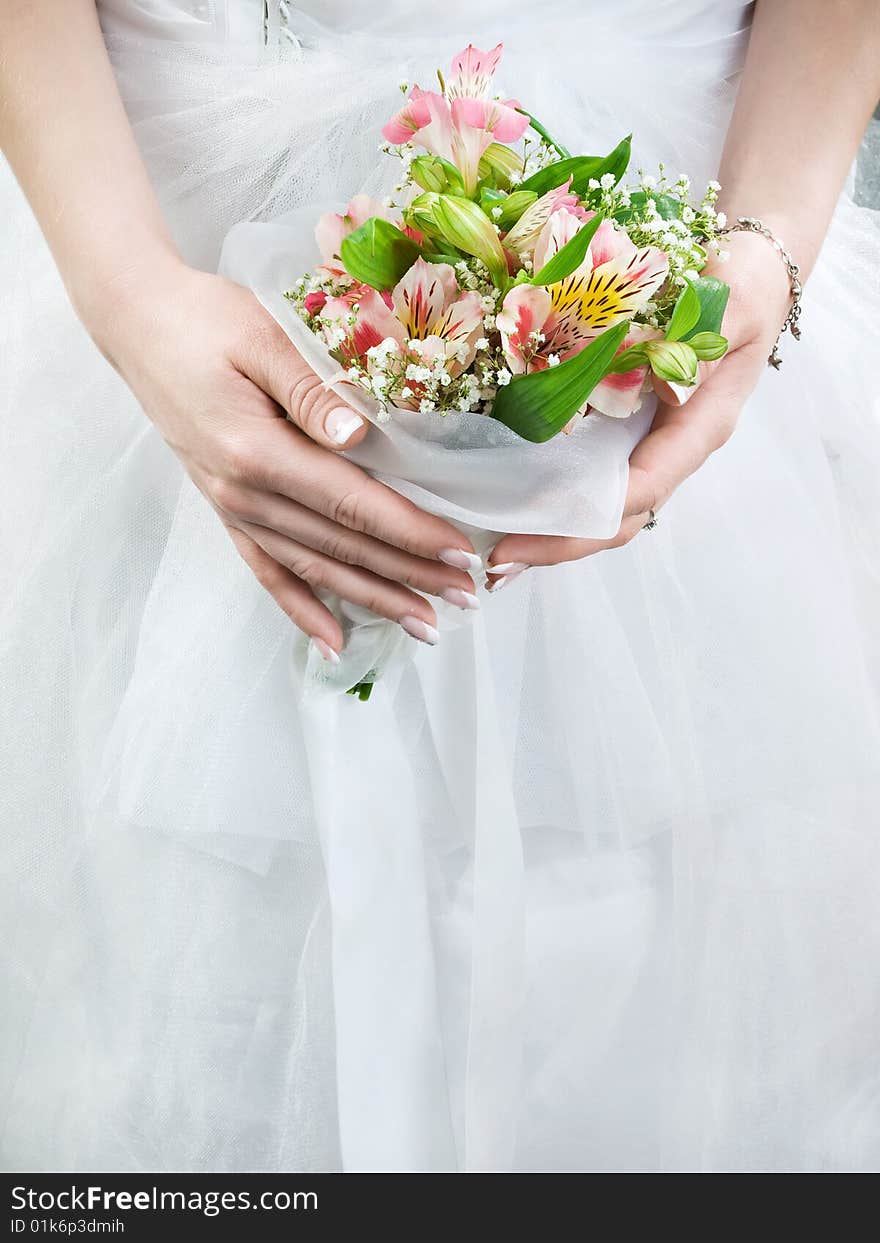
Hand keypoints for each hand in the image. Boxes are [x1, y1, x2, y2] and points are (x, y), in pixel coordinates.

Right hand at [96, 258, 481, 657]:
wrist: (138, 326)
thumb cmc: (204, 322)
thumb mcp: (260, 336)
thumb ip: (310, 389)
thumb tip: (360, 435)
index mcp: (257, 452)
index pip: (351, 503)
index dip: (409, 532)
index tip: (458, 554)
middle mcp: (245, 494)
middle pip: (343, 545)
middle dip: (409, 575)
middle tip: (466, 596)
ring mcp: (234, 508)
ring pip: (315, 568)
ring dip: (372, 600)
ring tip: (424, 626)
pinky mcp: (228, 510)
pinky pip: (267, 572)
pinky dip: (301, 610)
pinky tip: (333, 643)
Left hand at [486, 230, 792, 584]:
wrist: (749, 270)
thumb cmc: (743, 286)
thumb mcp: (730, 305)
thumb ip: (698, 344)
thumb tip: (654, 379)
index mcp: (697, 429)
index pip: (641, 489)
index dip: (587, 517)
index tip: (531, 526)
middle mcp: (671, 448)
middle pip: (616, 519)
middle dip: (557, 544)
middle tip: (496, 562)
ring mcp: (648, 444)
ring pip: (600, 508)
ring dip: (549, 533)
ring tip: (493, 554)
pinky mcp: (626, 431)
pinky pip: (589, 477)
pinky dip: (550, 497)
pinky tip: (506, 507)